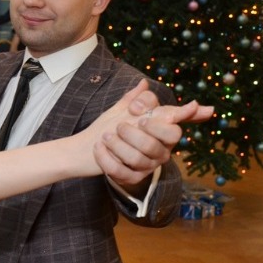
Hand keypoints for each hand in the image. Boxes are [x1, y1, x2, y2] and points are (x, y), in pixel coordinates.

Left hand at [91, 81, 213, 187]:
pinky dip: (106, 158)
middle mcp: (160, 151)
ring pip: (137, 159)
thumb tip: (144, 83)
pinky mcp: (132, 178)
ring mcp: (147, 167)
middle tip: (119, 126)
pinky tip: (98, 148)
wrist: (88, 145)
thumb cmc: (111, 125)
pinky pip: (120, 171)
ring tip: (105, 136)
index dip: (162, 125)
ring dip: (116, 145)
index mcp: (163, 133)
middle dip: (133, 134)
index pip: (174, 130)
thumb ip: (137, 98)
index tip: (142, 117)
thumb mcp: (123, 108)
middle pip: (154, 145)